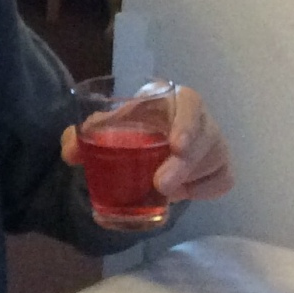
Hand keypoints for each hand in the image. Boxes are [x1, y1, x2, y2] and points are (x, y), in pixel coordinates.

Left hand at [60, 83, 233, 202]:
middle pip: (205, 140)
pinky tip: (182, 192)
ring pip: (214, 163)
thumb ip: (85, 134)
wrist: (152, 138)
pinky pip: (222, 180)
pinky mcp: (221, 167)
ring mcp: (215, 144)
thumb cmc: (132, 125)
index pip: (191, 104)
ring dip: (189, 180)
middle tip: (161, 186)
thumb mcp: (109, 125)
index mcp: (175, 100)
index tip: (175, 146)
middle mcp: (201, 119)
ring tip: (163, 189)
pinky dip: (203, 190)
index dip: (187, 124)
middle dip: (183, 166)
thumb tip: (70, 153)